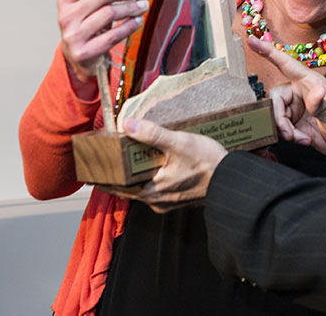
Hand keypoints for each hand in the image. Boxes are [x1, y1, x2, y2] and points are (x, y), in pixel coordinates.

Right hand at [56, 0, 147, 94]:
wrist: (80, 58)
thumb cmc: (88, 24)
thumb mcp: (93, 0)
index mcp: (65, 0)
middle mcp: (65, 16)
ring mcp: (73, 35)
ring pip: (109, 14)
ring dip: (131, 8)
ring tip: (142, 6)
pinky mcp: (84, 52)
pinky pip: (113, 36)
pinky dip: (129, 26)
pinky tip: (138, 21)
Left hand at [106, 118, 227, 212]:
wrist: (232, 180)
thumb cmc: (209, 165)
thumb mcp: (179, 143)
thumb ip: (152, 134)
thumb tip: (128, 125)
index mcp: (150, 191)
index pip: (115, 186)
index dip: (102, 175)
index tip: (92, 165)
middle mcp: (156, 201)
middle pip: (126, 187)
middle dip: (117, 173)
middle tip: (107, 157)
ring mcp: (167, 201)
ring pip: (141, 188)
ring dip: (134, 175)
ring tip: (127, 158)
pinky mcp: (177, 198)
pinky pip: (155, 189)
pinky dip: (148, 178)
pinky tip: (153, 165)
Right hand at [246, 36, 325, 176]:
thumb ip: (321, 105)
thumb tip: (316, 91)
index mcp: (309, 82)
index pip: (285, 63)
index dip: (267, 51)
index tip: (252, 40)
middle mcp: (298, 91)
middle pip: (274, 98)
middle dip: (278, 118)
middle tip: (289, 134)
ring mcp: (294, 106)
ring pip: (274, 114)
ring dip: (284, 129)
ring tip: (300, 138)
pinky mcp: (291, 120)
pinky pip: (278, 125)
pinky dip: (288, 135)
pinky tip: (302, 139)